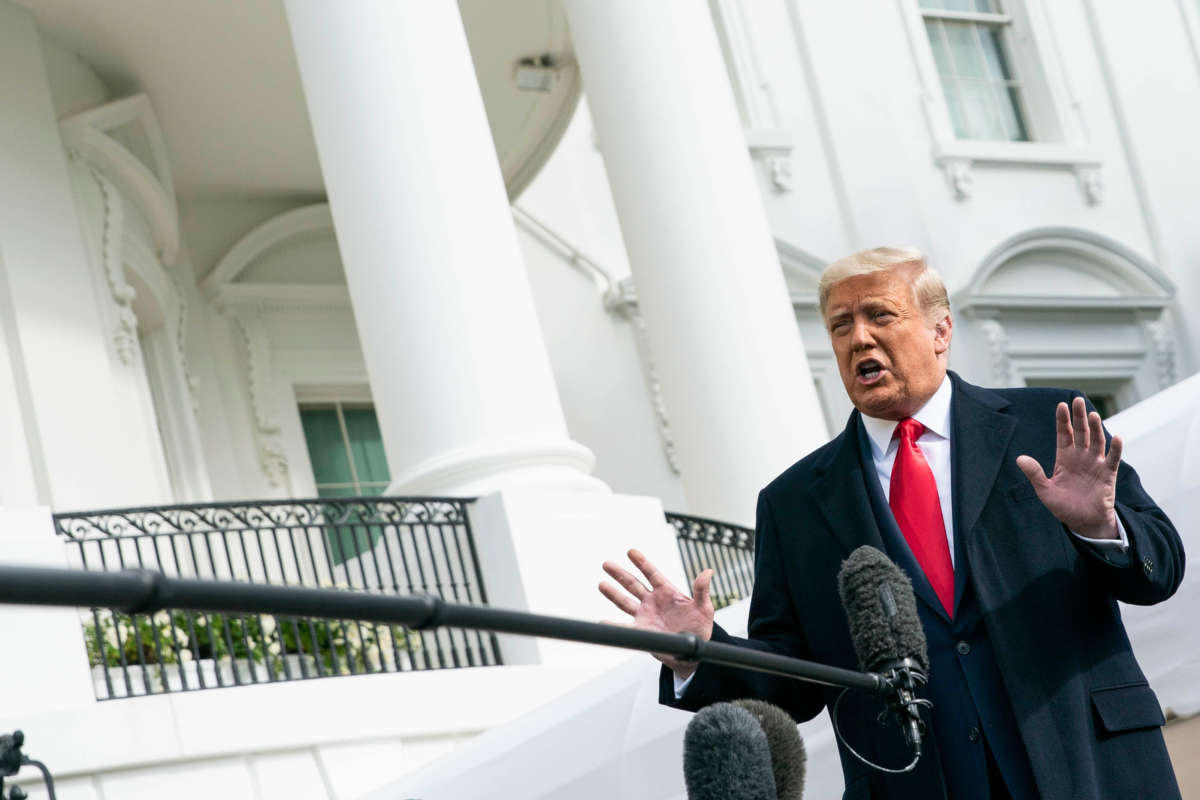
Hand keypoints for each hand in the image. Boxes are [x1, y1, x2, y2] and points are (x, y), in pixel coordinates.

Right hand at [599, 549, 713, 678]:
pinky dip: (613, 626)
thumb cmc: (700, 628)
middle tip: (606, 564)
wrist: (692, 651)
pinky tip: (602, 622)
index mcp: (667, 592)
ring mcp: (645, 615)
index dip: (641, 562)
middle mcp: (652, 601)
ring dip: (612, 593)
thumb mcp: (704, 609)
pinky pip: (624, 628)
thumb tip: (708, 572)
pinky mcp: (641, 631)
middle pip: (633, 584)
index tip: (631, 552)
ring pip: (625, 601)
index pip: (652, 573)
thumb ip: (702, 591)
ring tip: (601, 584)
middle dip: (620, 574)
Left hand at [1016, 397, 1121, 539]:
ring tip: (1092, 414)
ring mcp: (1095, 464)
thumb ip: (1035, 474)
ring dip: (1095, 428)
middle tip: (1077, 400)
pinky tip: (1116, 437)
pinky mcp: (1108, 474)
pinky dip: (1115, 448)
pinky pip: (1112, 459)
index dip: (1063, 420)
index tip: (1061, 405)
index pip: (1064, 434)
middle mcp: (1081, 457)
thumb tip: (1019, 459)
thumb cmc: (1064, 507)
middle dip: (1078, 417)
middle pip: (1081, 432)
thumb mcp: (1045, 491)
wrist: (1083, 523)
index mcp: (1065, 458)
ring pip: (1096, 441)